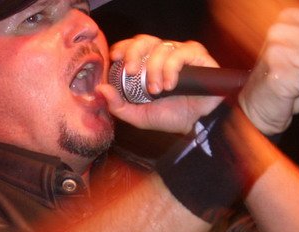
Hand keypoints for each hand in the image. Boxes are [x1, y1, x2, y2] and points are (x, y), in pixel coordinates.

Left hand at [100, 36, 222, 132]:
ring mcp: (181, 53)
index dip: (123, 47)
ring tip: (157, 90)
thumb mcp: (139, 115)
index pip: (133, 45)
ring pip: (162, 48)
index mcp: (148, 63)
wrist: (194, 124)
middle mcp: (164, 54)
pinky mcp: (198, 56)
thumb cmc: (168, 116)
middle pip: (145, 40)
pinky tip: (170, 84)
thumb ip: (118, 105)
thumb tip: (101, 89)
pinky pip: (181, 53)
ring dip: (155, 69)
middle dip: (134, 54)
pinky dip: (171, 68)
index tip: (115, 57)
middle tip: (131, 72)